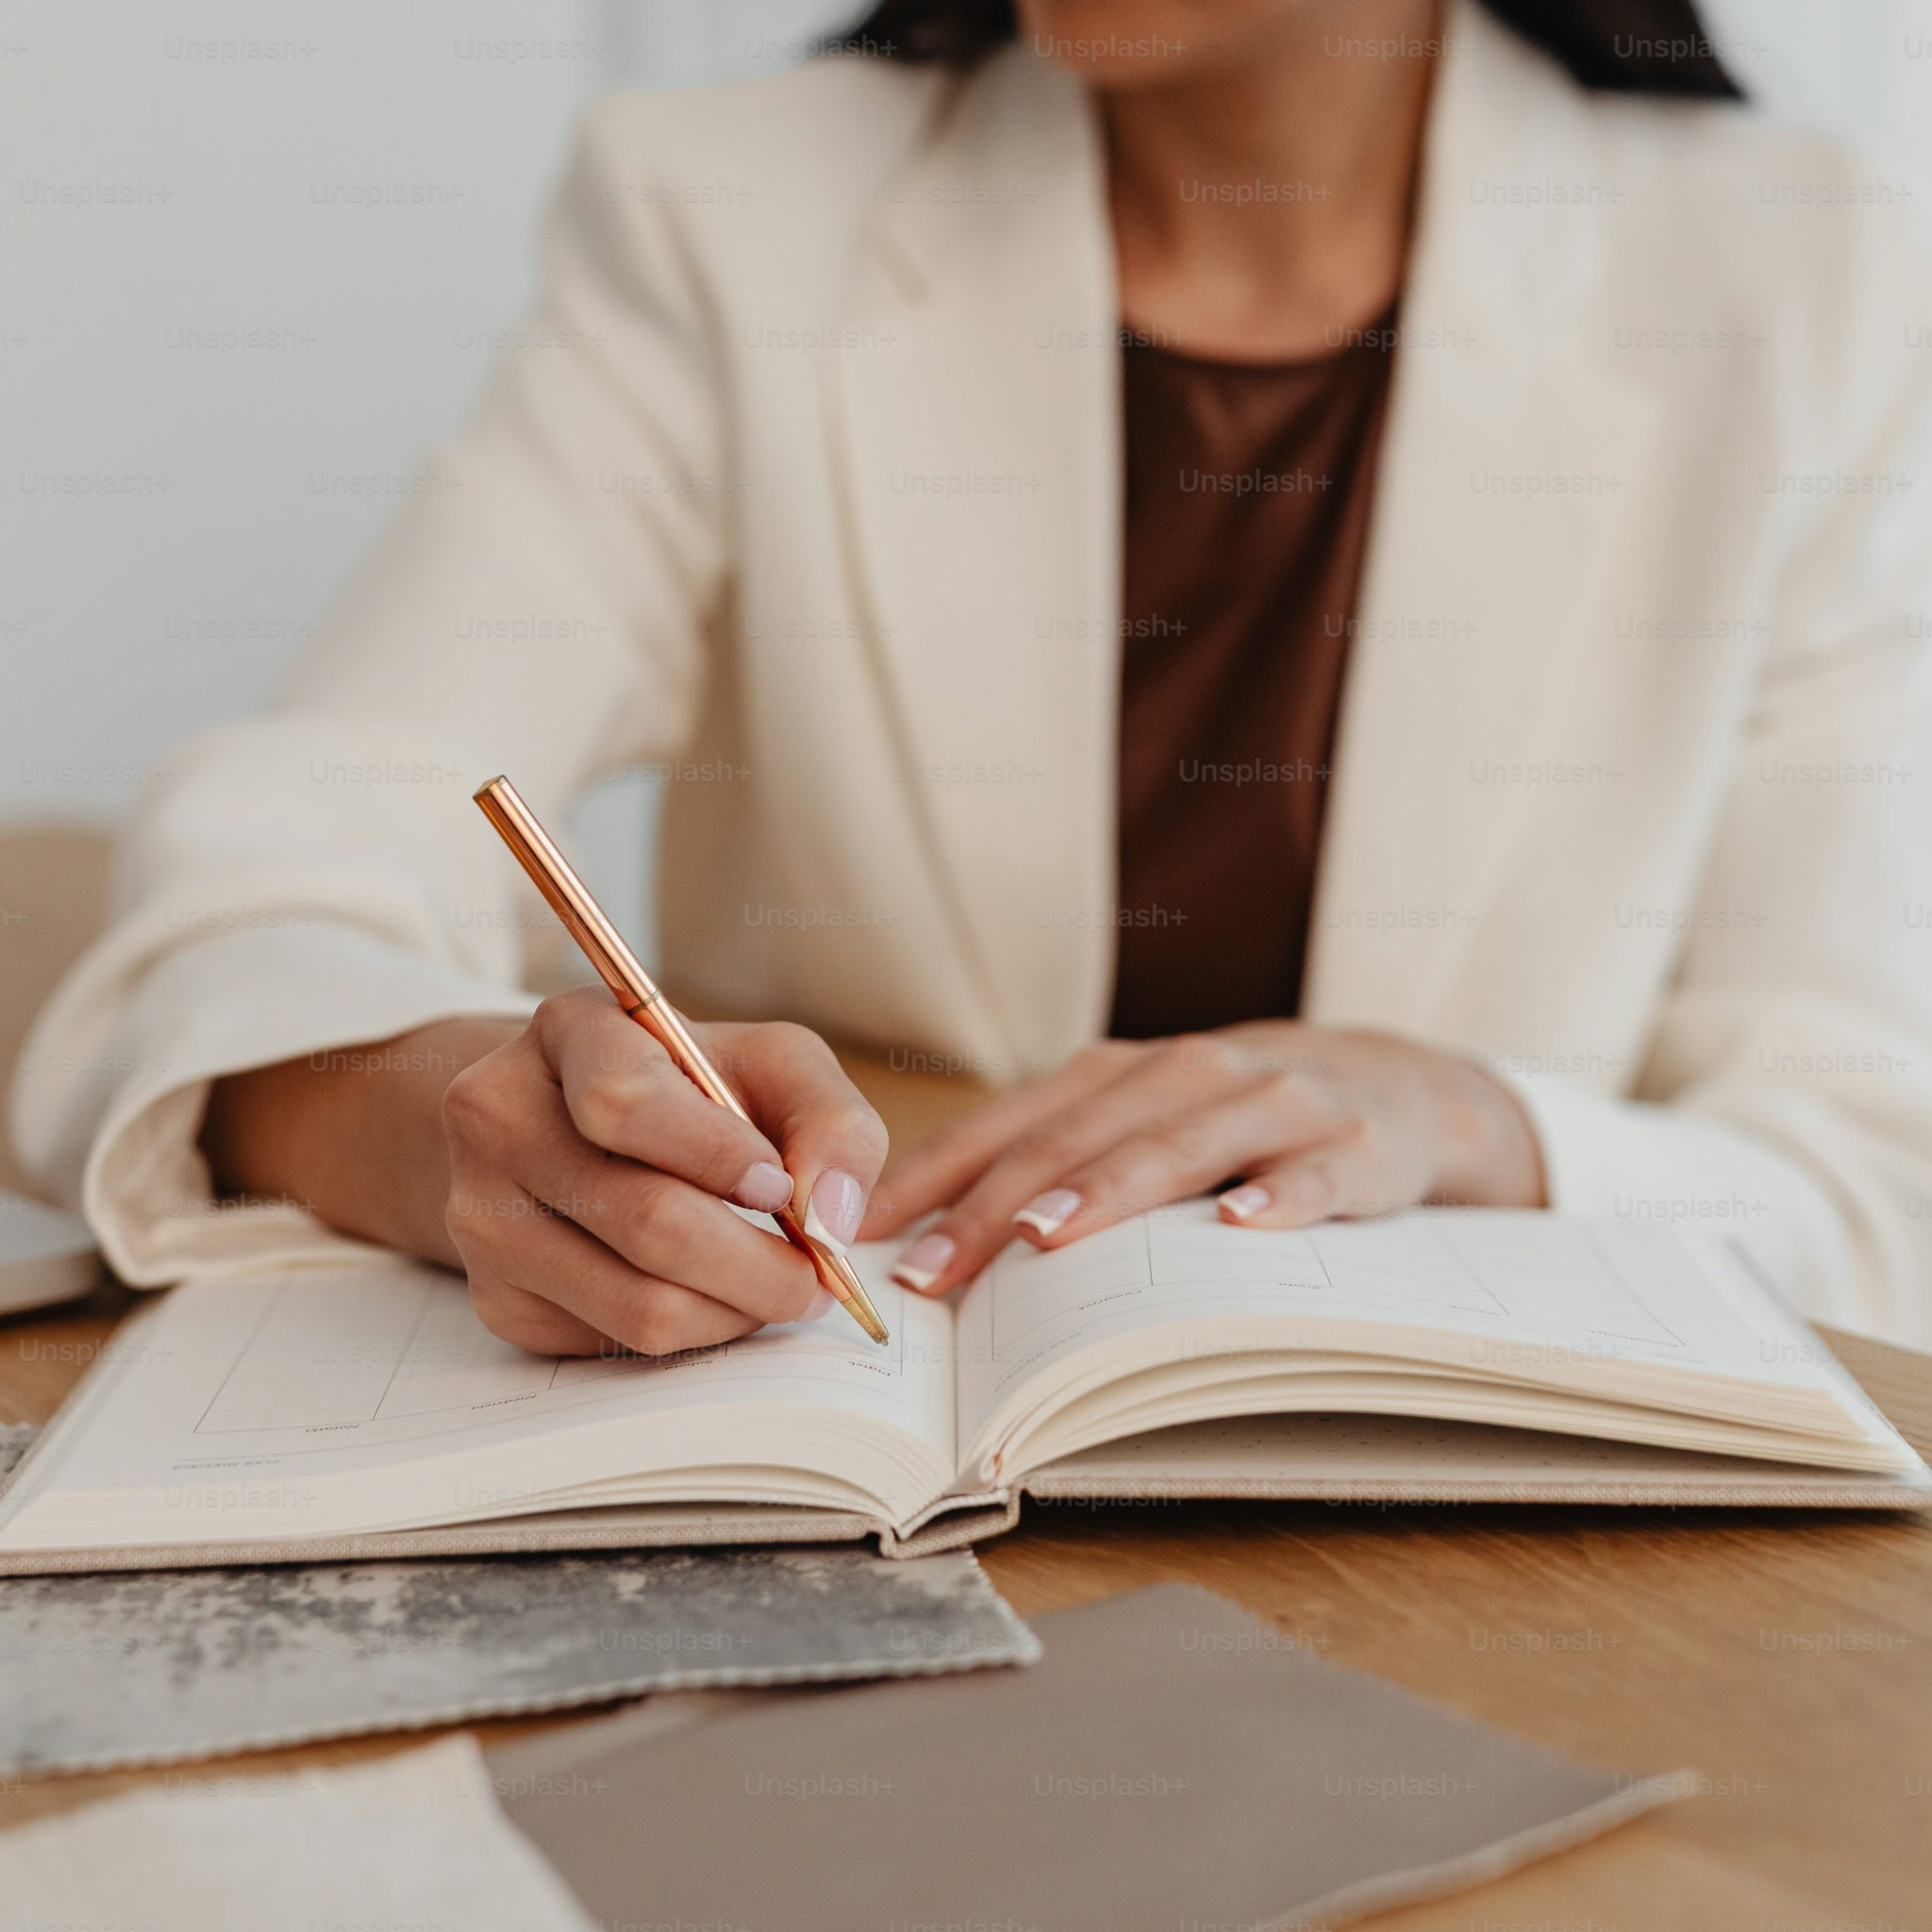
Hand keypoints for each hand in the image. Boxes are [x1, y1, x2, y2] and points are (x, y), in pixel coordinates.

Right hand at [440, 990, 887, 1353]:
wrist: (578, 1126)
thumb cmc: (695, 1090)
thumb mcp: (773, 1066)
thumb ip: (830, 1120)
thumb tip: (832, 1218)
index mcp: (572, 1033)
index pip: (626, 1104)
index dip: (717, 1157)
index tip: (779, 1188)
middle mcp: (500, 1116)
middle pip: (647, 1221)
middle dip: (762, 1266)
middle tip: (816, 1277)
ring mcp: (482, 1213)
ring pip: (638, 1304)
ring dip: (734, 1311)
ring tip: (771, 1285)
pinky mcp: (496, 1297)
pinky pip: (616, 1345)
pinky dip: (690, 1334)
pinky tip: (707, 1294)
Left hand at [861, 1023, 1544, 1294]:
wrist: (1403, 1085)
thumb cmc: (1239, 1122)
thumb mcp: (1146, 1128)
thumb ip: (1058, 1172)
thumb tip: (931, 1256)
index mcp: (1121, 1075)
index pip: (1008, 1127)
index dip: (934, 1181)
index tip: (866, 1241)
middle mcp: (1187, 1074)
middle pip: (1075, 1140)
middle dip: (992, 1207)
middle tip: (931, 1276)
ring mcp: (1275, 1104)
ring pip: (1179, 1146)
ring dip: (1108, 1191)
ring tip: (1042, 1237)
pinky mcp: (1358, 1144)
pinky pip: (1315, 1170)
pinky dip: (1280, 1194)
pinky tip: (1242, 1224)